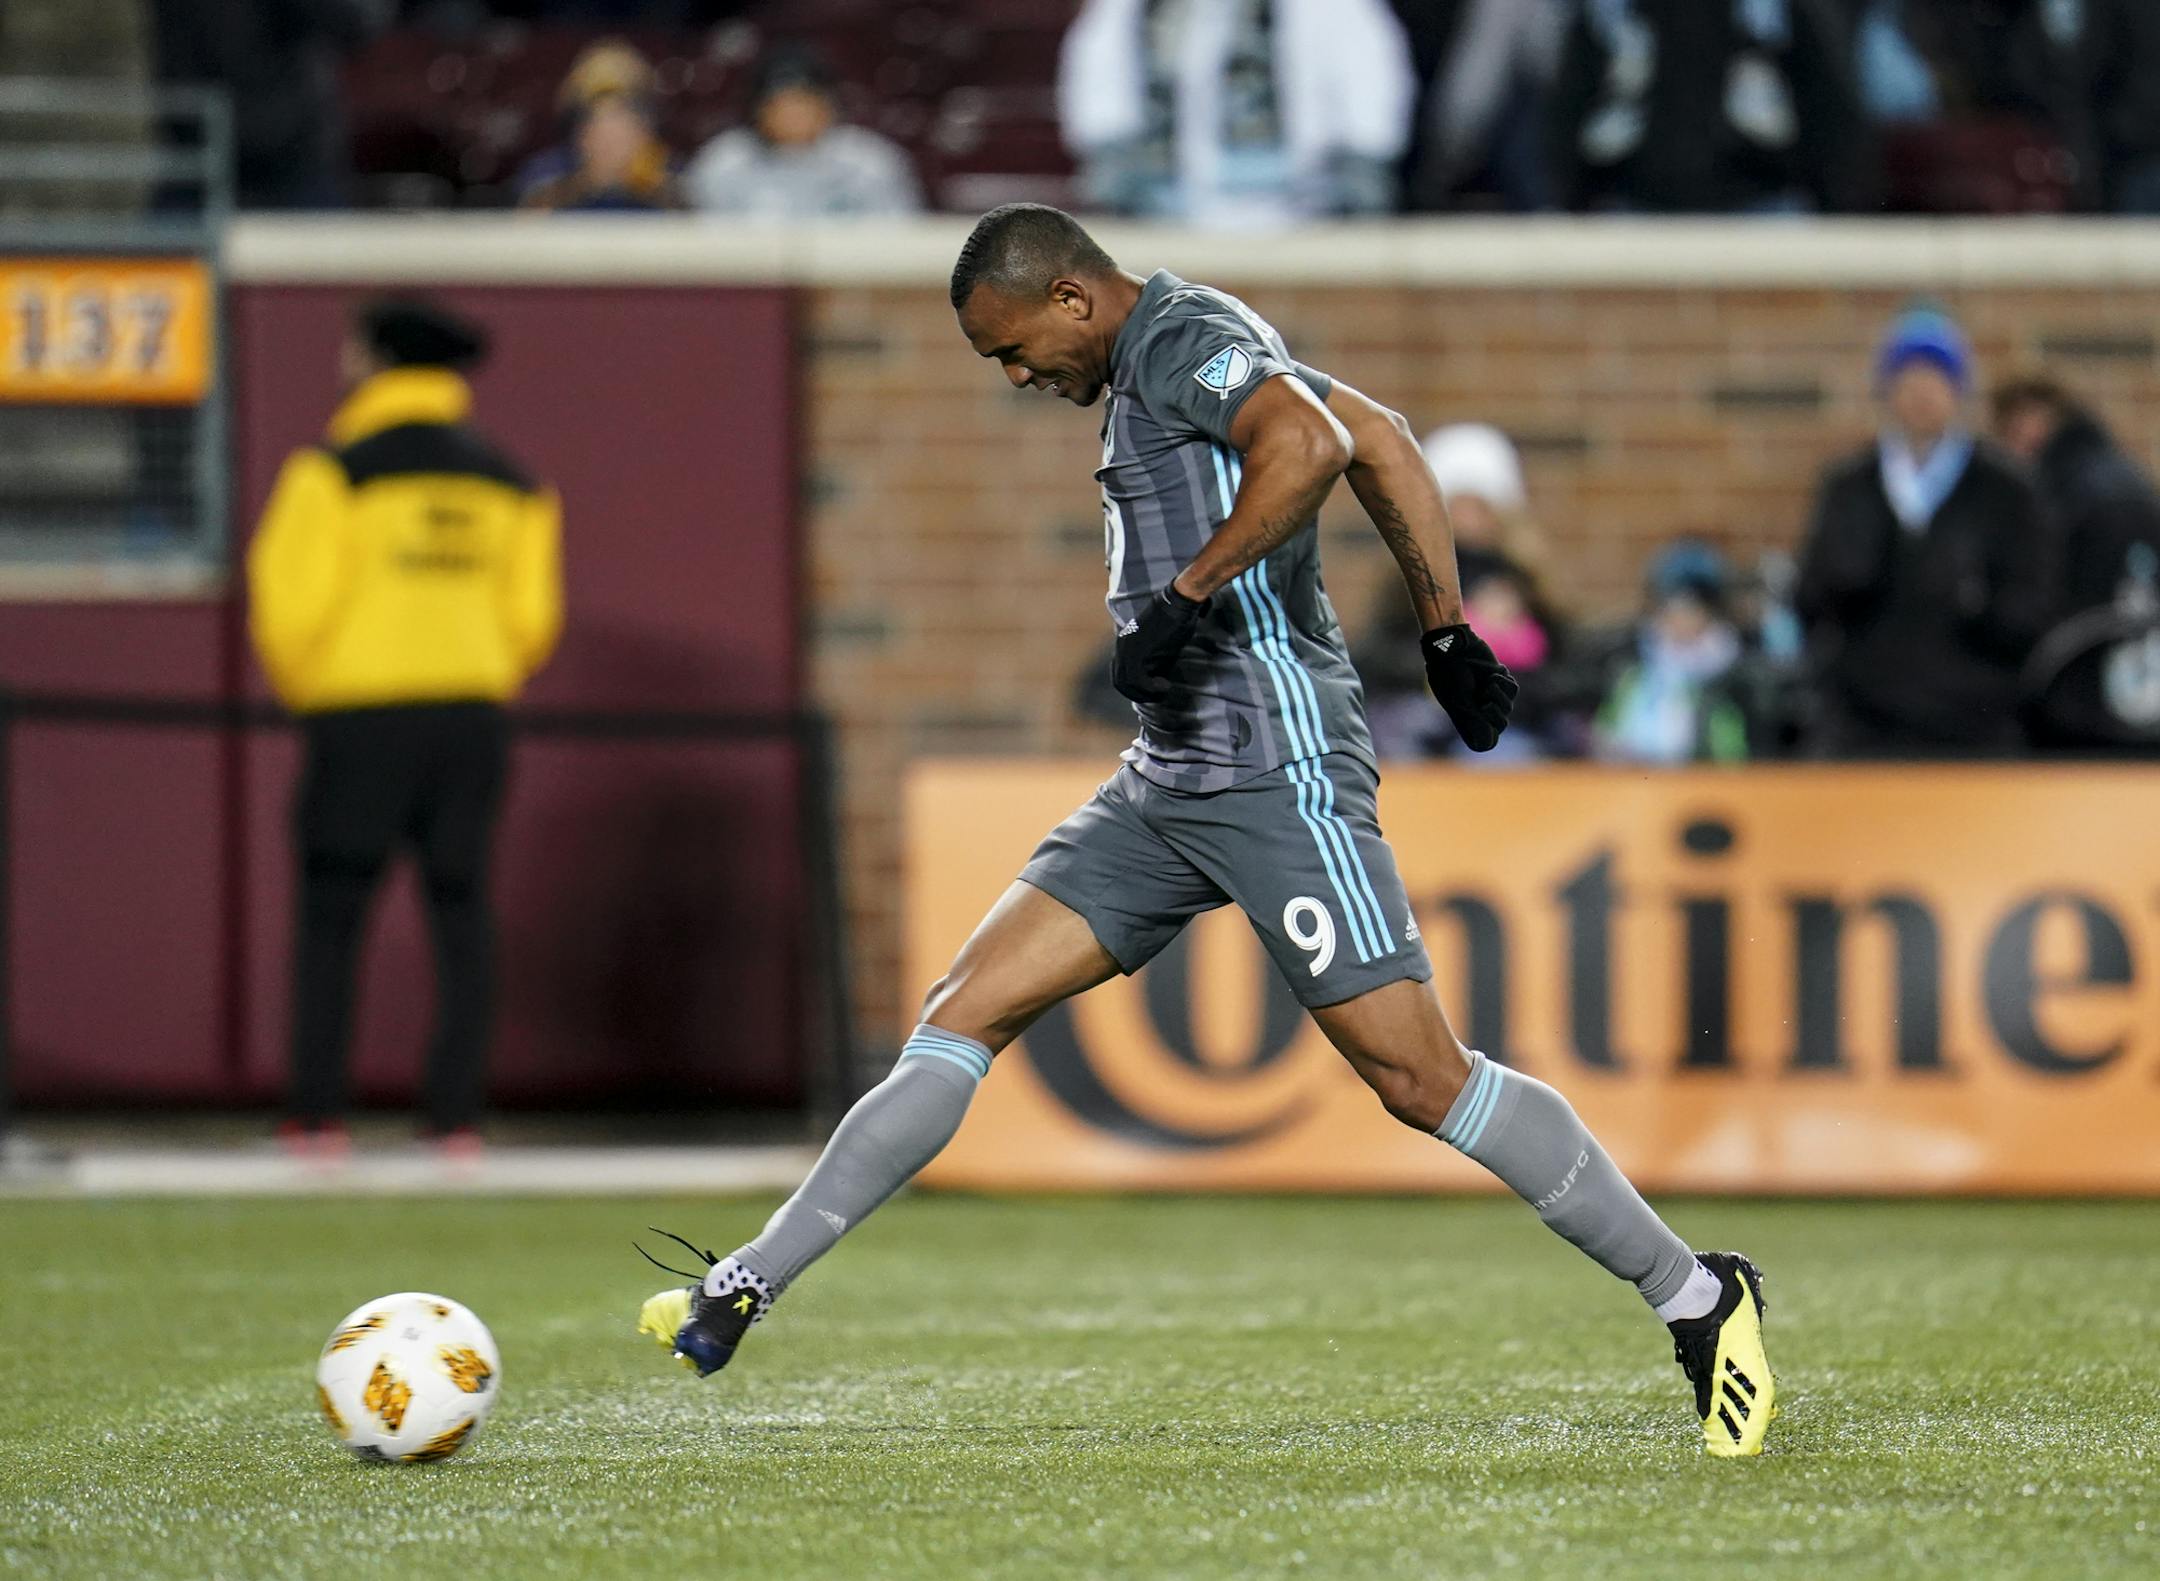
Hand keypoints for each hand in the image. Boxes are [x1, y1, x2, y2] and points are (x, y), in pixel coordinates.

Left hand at [1111, 585, 1206, 704]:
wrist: (1178, 603)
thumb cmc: (1175, 620)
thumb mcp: (1163, 646)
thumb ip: (1155, 662)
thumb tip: (1156, 681)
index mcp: (1124, 644)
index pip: (1119, 674)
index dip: (1133, 688)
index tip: (1153, 691)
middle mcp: (1120, 646)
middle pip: (1119, 682)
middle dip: (1138, 695)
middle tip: (1158, 697)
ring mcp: (1125, 648)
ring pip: (1125, 683)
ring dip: (1145, 693)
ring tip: (1164, 692)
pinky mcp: (1135, 650)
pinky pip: (1136, 678)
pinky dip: (1150, 687)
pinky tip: (1166, 685)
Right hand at [1421, 623, 1517, 751]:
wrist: (1454, 646)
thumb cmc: (1450, 673)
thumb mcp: (1460, 699)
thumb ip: (1474, 721)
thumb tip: (1487, 744)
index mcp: (1465, 720)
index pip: (1485, 743)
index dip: (1488, 737)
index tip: (1484, 722)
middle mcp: (1478, 711)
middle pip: (1501, 725)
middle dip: (1495, 712)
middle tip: (1482, 699)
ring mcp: (1491, 697)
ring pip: (1509, 707)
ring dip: (1499, 694)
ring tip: (1486, 683)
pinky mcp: (1501, 682)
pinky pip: (1513, 689)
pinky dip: (1504, 682)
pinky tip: (1492, 675)